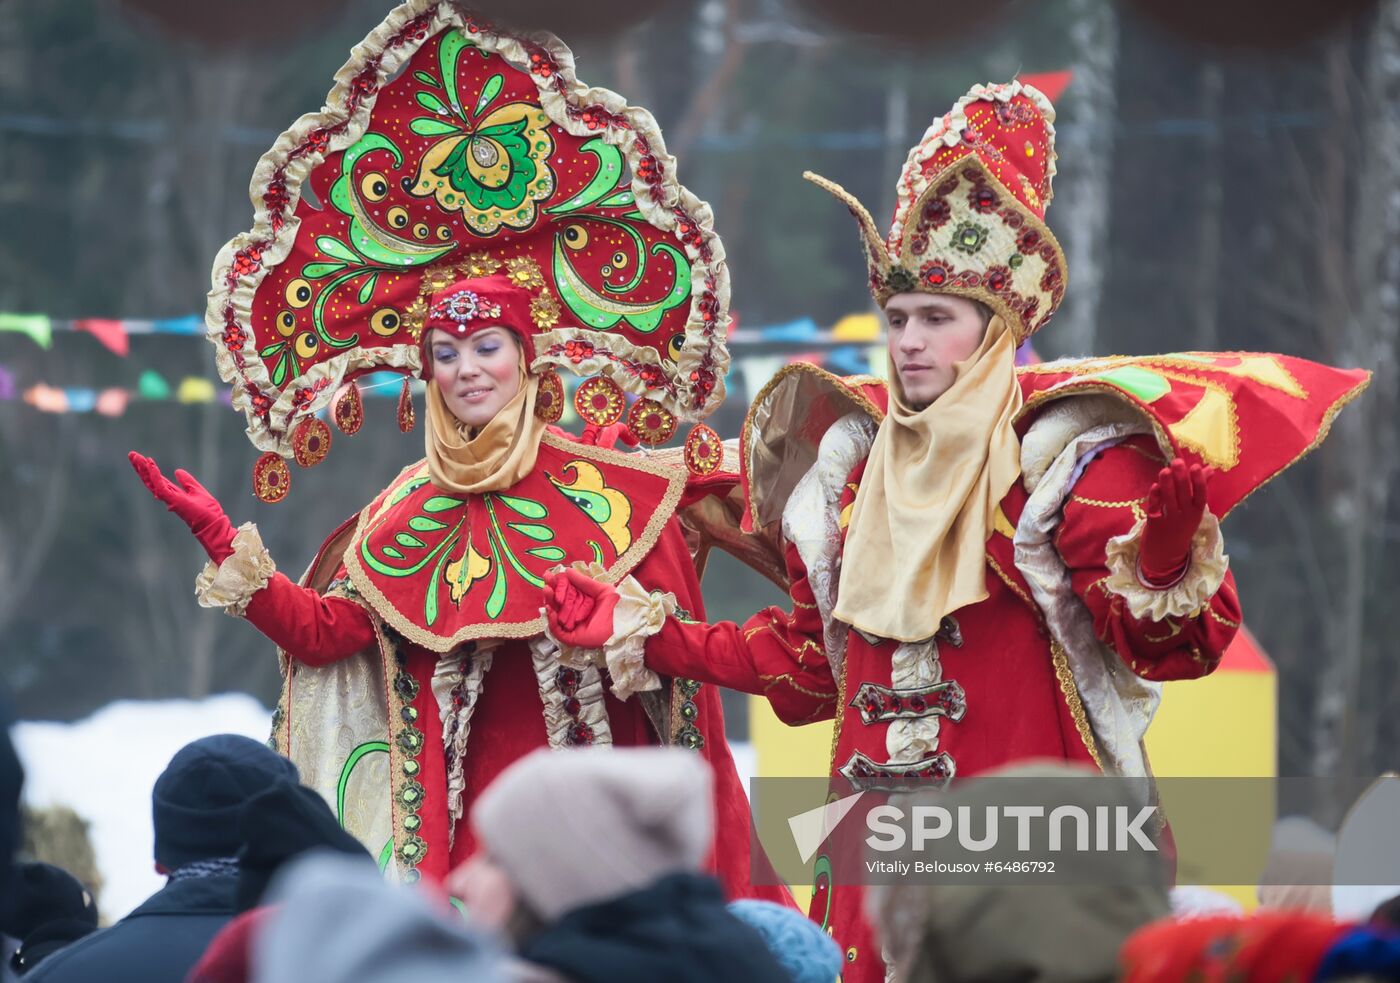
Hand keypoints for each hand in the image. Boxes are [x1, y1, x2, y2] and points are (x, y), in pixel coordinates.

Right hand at [128, 451, 236, 562]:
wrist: (213, 523)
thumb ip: (187, 482)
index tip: (143, 458)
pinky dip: (154, 474)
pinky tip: (150, 463)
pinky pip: (160, 485)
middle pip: (150, 480)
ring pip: (151, 482)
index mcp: (173, 494)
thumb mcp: (197, 491)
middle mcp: (168, 496)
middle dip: (141, 468)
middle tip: (131, 455)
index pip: (158, 480)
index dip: (150, 469)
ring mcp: (169, 498)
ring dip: (143, 469)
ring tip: (134, 456)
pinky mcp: (172, 500)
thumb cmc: (207, 512)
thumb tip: (178, 471)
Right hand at [543, 569, 619, 647]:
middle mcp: (574, 613)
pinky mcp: (571, 638)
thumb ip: (583, 581)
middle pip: (557, 602)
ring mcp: (571, 626)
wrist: (624, 622)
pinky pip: (557, 631)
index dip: (556, 583)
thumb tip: (567, 570)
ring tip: (547, 591)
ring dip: (549, 602)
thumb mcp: (600, 589)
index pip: (564, 592)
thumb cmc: (616, 606)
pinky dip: (552, 621)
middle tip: (545, 582)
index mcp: (581, 601)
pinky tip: (551, 610)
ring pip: (555, 615)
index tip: (548, 575)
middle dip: (550, 591)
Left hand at [1139, 458, 1211, 586]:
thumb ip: (1199, 487)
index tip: (1196, 467)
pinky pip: (1155, 509)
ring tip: (1165, 470)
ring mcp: (1170, 521)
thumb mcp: (1194, 510)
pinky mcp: (1154, 524)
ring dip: (1167, 485)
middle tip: (1177, 462)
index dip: (1199, 482)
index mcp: (1196, 512)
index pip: (1200, 496)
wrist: (1165, 554)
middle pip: (1184, 496)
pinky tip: (1154, 486)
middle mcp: (1185, 517)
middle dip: (1181, 479)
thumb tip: (1210, 468)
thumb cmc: (1180, 525)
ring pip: (1169, 501)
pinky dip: (1155, 498)